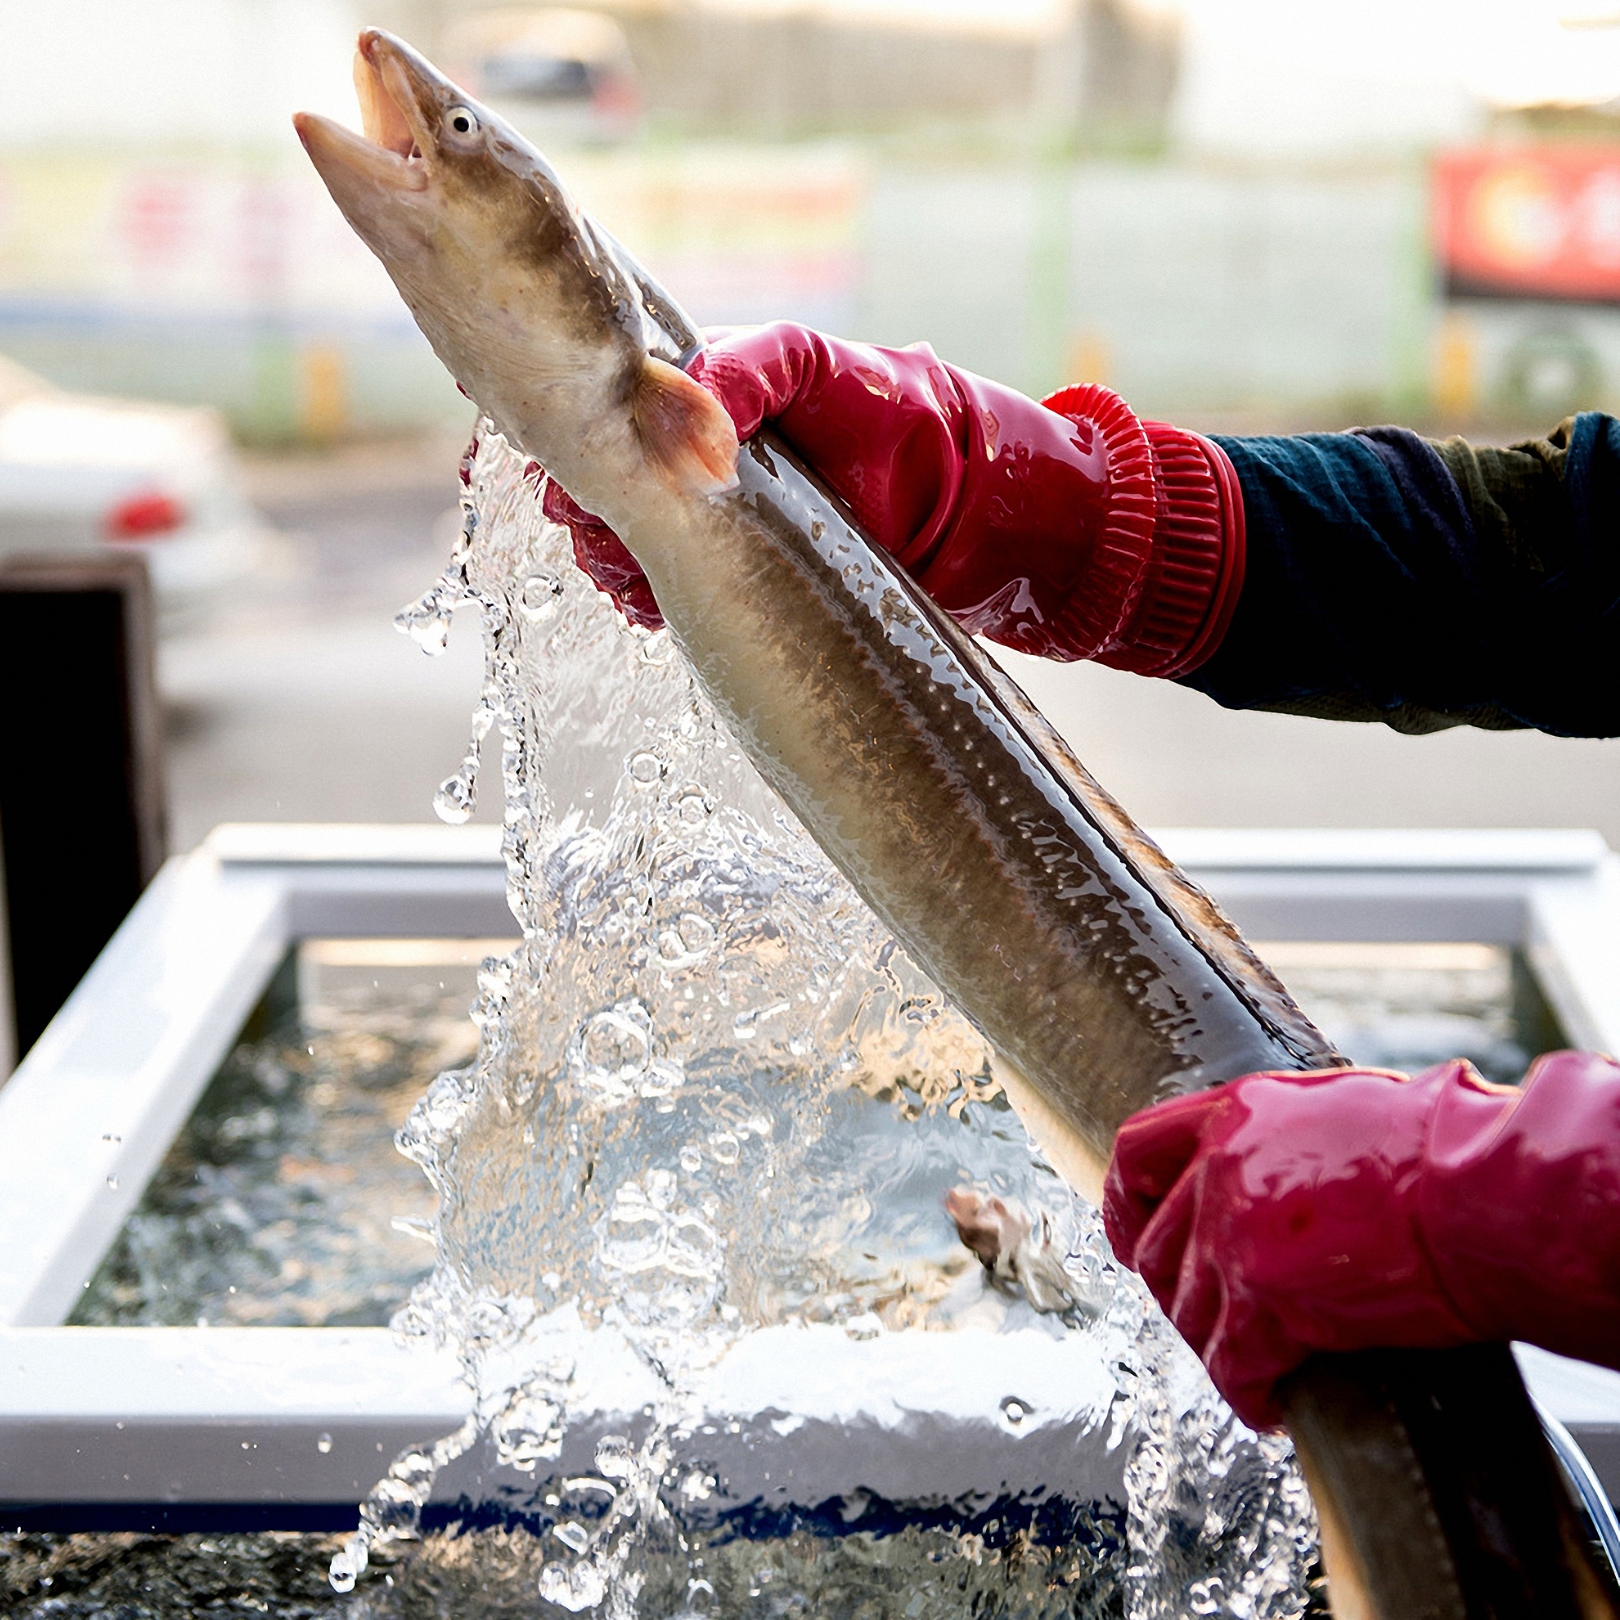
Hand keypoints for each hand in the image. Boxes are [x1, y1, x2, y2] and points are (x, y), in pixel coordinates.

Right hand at [545, 322, 1244, 676]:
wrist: (976, 509)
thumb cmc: (905, 417)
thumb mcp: (820, 365)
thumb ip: (747, 370)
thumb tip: (676, 421)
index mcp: (712, 391)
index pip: (614, 411)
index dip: (582, 445)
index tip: (570, 481)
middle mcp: (705, 456)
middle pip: (609, 482)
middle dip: (589, 512)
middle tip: (597, 539)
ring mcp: (724, 521)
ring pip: (634, 540)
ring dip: (612, 560)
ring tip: (625, 577)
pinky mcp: (748, 577)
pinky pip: (676, 586)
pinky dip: (649, 595)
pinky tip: (647, 602)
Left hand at [1102, 1052, 1619, 1428]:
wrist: (1480, 1194)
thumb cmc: (1439, 1149)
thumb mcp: (1337, 1109)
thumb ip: (1283, 1136)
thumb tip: (1277, 1166)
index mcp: (1234, 1112)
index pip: (1136, 1153)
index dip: (1124, 1206)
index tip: (1128, 1242)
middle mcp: (1219, 1169)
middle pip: (1156, 1250)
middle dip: (1177, 1296)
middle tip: (1212, 1324)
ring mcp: (1234, 1234)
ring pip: (1189, 1314)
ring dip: (1217, 1350)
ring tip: (1251, 1372)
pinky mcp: (1265, 1299)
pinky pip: (1232, 1367)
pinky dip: (1248, 1397)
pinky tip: (1272, 1410)